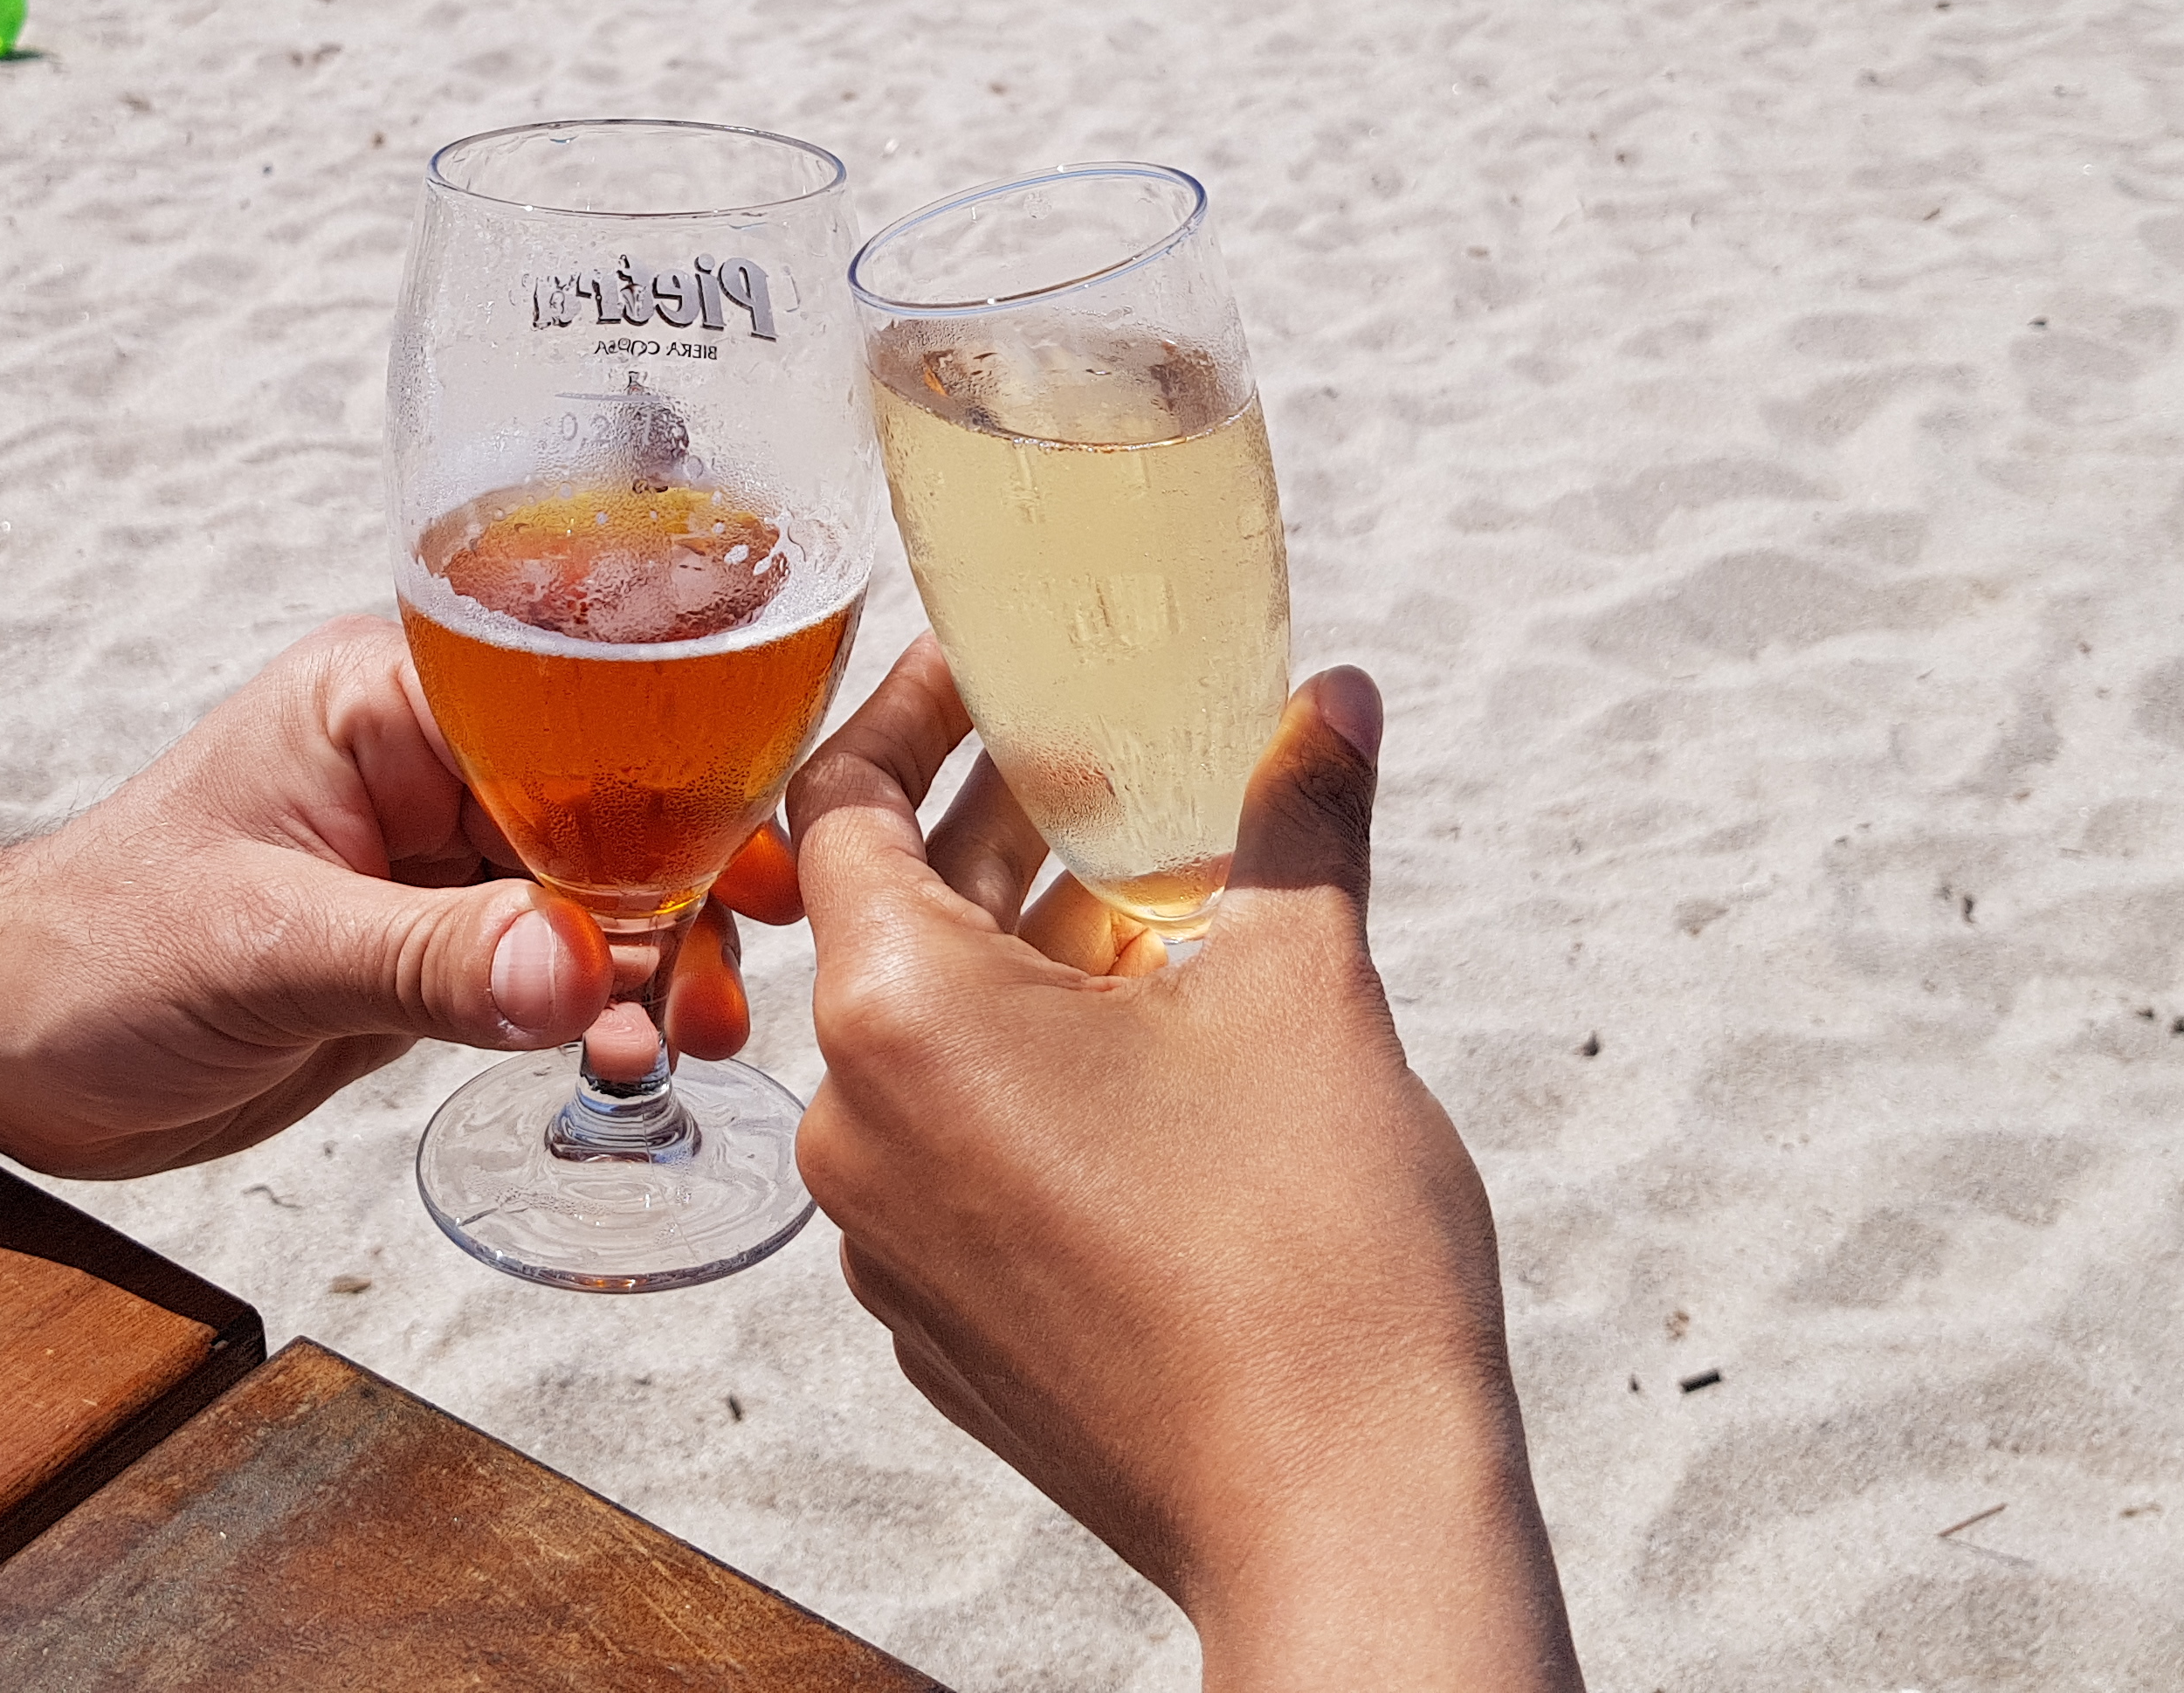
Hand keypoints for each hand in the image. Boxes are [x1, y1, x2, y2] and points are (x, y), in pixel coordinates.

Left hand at [0, 614, 793, 1178]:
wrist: (0, 1042)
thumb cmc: (84, 950)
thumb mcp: (266, 952)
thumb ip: (429, 960)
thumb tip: (575, 966)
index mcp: (387, 697)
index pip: (575, 703)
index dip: (679, 776)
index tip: (753, 853)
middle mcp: (427, 758)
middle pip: (609, 794)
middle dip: (688, 876)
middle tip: (741, 959)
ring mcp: (433, 851)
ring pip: (596, 883)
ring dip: (656, 950)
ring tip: (695, 1025)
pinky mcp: (431, 941)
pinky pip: (551, 957)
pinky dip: (602, 999)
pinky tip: (630, 1047)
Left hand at [789, 641, 1580, 1692]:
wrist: (1339, 1515)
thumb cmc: (1308, 1258)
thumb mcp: (1308, 989)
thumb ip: (1299, 817)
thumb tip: (1330, 701)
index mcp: (901, 1018)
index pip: (844, 804)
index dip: (913, 712)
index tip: (987, 668)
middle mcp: (854, 1129)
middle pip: (889, 916)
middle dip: (1000, 827)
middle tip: (1106, 756)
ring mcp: (890, 1242)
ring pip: (929, 1040)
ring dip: (1027, 953)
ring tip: (1158, 896)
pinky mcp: (944, 1325)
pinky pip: (953, 1150)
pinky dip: (1028, 1075)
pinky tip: (1154, 1053)